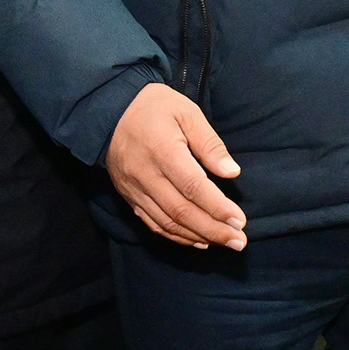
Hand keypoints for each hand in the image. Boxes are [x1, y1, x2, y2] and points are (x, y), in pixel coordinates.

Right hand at [106, 83, 245, 250]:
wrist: (108, 112)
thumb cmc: (154, 108)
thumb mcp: (187, 112)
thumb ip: (210, 143)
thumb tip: (232, 172)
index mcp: (163, 151)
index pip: (194, 187)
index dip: (218, 208)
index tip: (240, 221)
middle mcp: (146, 175)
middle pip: (181, 211)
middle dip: (213, 230)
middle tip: (239, 242)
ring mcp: (134, 189)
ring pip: (167, 222)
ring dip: (197, 236)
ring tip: (224, 241)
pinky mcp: (129, 196)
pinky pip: (153, 223)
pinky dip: (176, 235)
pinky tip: (198, 240)